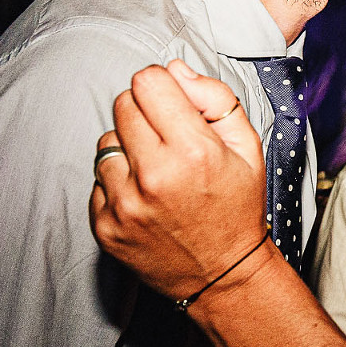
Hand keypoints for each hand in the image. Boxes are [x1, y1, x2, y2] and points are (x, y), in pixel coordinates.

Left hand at [91, 60, 267, 301]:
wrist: (223, 276)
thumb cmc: (237, 207)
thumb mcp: (247, 147)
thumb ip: (215, 98)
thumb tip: (174, 70)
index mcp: (193, 151)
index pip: (147, 82)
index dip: (161, 87)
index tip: (172, 104)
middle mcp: (154, 176)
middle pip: (122, 105)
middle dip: (143, 113)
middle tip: (166, 138)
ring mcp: (125, 204)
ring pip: (105, 143)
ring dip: (127, 150)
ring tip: (156, 172)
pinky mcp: (105, 227)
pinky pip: (98, 181)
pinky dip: (118, 184)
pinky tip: (144, 199)